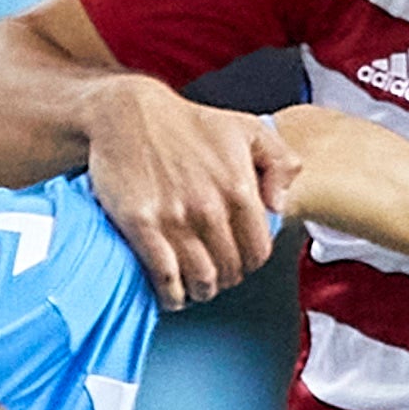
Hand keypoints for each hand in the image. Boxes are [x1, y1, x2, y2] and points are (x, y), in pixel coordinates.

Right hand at [83, 76, 282, 307]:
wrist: (128, 113)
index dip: (250, 263)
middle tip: (215, 274)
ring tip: (195, 287)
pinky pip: (164, 278)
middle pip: (230, 271)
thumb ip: (280, 163)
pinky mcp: (141, 225)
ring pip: (201, 280)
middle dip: (226, 278)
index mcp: (238, 188)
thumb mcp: (247, 129)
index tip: (238, 261)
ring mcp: (174, 218)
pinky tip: (172, 295)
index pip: (258, 252)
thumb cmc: (188, 123)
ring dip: (201, 291)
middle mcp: (209, 207)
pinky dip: (171, 296)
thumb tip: (280, 206)